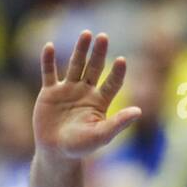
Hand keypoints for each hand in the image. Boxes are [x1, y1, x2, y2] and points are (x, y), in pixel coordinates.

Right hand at [33, 31, 140, 159]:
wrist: (55, 152)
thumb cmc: (80, 146)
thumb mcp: (101, 135)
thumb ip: (118, 123)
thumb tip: (139, 111)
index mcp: (100, 101)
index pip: (112, 83)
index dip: (117, 72)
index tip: (122, 60)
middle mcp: (85, 91)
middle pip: (94, 68)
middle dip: (99, 53)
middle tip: (103, 37)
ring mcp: (67, 90)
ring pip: (75, 65)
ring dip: (80, 50)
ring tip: (86, 34)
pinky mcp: (49, 92)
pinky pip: (48, 73)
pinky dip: (48, 60)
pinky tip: (50, 47)